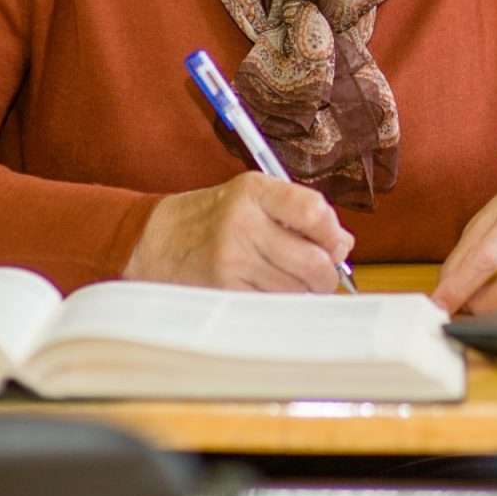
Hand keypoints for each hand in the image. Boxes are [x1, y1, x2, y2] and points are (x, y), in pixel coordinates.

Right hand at [121, 172, 354, 292]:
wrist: (153, 241)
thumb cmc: (213, 219)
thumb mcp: (251, 199)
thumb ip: (299, 213)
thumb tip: (343, 245)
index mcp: (254, 190)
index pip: (313, 210)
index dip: (333, 234)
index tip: (336, 245)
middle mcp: (243, 222)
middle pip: (312, 260)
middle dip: (326, 274)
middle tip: (322, 275)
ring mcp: (232, 259)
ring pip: (296, 289)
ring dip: (304, 292)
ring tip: (292, 283)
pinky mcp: (223, 291)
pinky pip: (272, 305)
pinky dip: (281, 305)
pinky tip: (271, 294)